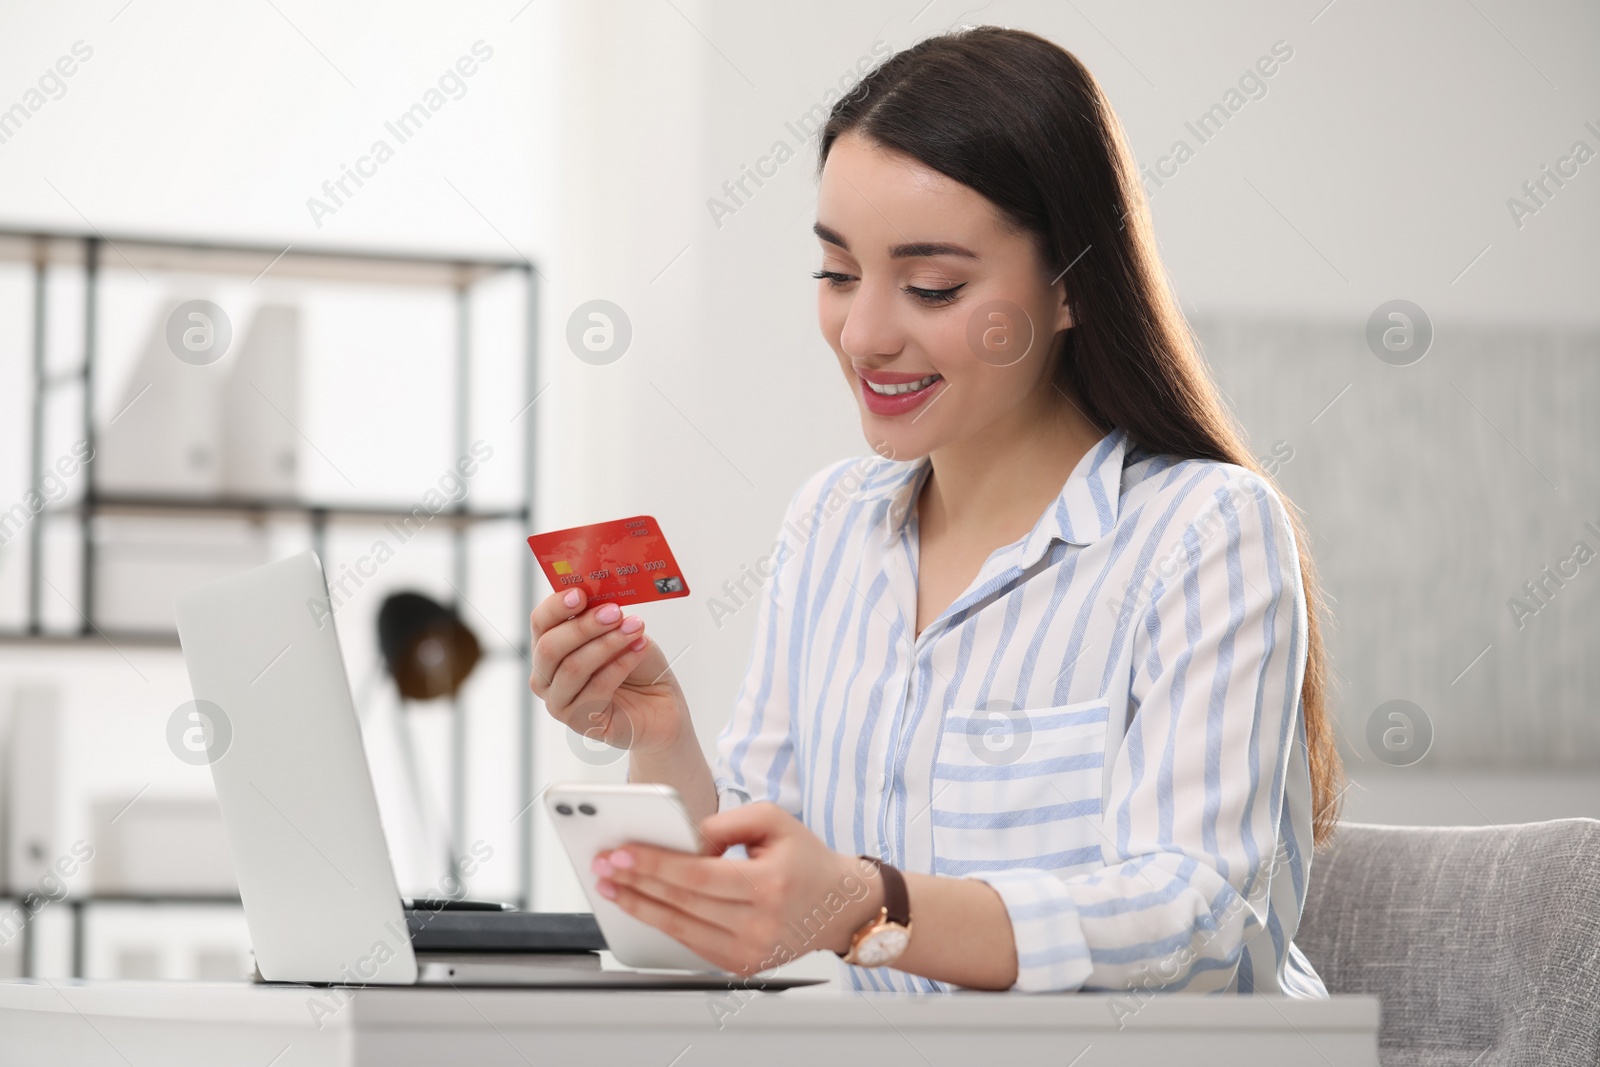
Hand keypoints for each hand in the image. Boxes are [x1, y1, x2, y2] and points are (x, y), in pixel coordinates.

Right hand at [529, 586, 686, 755]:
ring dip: (607, 644)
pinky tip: (639, 649)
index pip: (540, 623)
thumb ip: (604, 615)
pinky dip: (620, 665)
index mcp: (549, 648)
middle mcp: (546, 677)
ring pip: (573, 668)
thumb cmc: (636, 665)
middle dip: (584, 626)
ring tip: (635, 628)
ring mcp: (559, 703)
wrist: (660, 703)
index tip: (580, 593)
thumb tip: (600, 595)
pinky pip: (596, 689)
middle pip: (550, 647)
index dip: (556, 607)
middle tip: (615, 612)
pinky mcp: (580, 722)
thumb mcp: (620, 631)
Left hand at [591, 802, 885, 975]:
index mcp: (769, 883)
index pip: (697, 876)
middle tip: (605, 866)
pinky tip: (644, 906)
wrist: (840, 905)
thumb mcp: (772, 820)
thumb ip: (724, 822)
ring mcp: (750, 950)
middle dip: (636, 882)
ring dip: (641, 907)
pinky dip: (665, 924)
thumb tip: (681, 837)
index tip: (621, 852)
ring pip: (681, 929)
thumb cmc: (806, 859)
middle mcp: (760, 923)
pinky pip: (693, 944)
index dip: (654, 864)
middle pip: (682, 903)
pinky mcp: (743, 964)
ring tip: (613, 887)